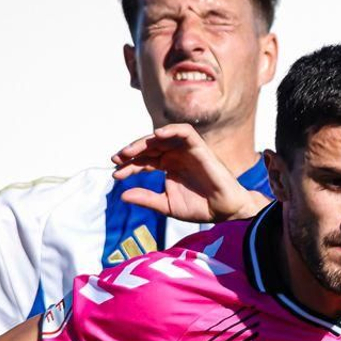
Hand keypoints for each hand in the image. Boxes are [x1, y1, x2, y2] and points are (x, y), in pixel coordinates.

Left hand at [111, 124, 271, 222]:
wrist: (224, 210)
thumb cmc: (200, 208)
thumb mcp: (167, 205)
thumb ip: (147, 199)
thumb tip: (122, 196)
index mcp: (168, 166)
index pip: (143, 161)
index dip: (129, 166)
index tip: (116, 175)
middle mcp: (175, 155)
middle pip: (149, 146)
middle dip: (131, 151)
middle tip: (118, 159)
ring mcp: (186, 150)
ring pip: (162, 137)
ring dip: (145, 141)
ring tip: (130, 151)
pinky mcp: (199, 147)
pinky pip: (184, 131)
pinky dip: (171, 130)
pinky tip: (156, 136)